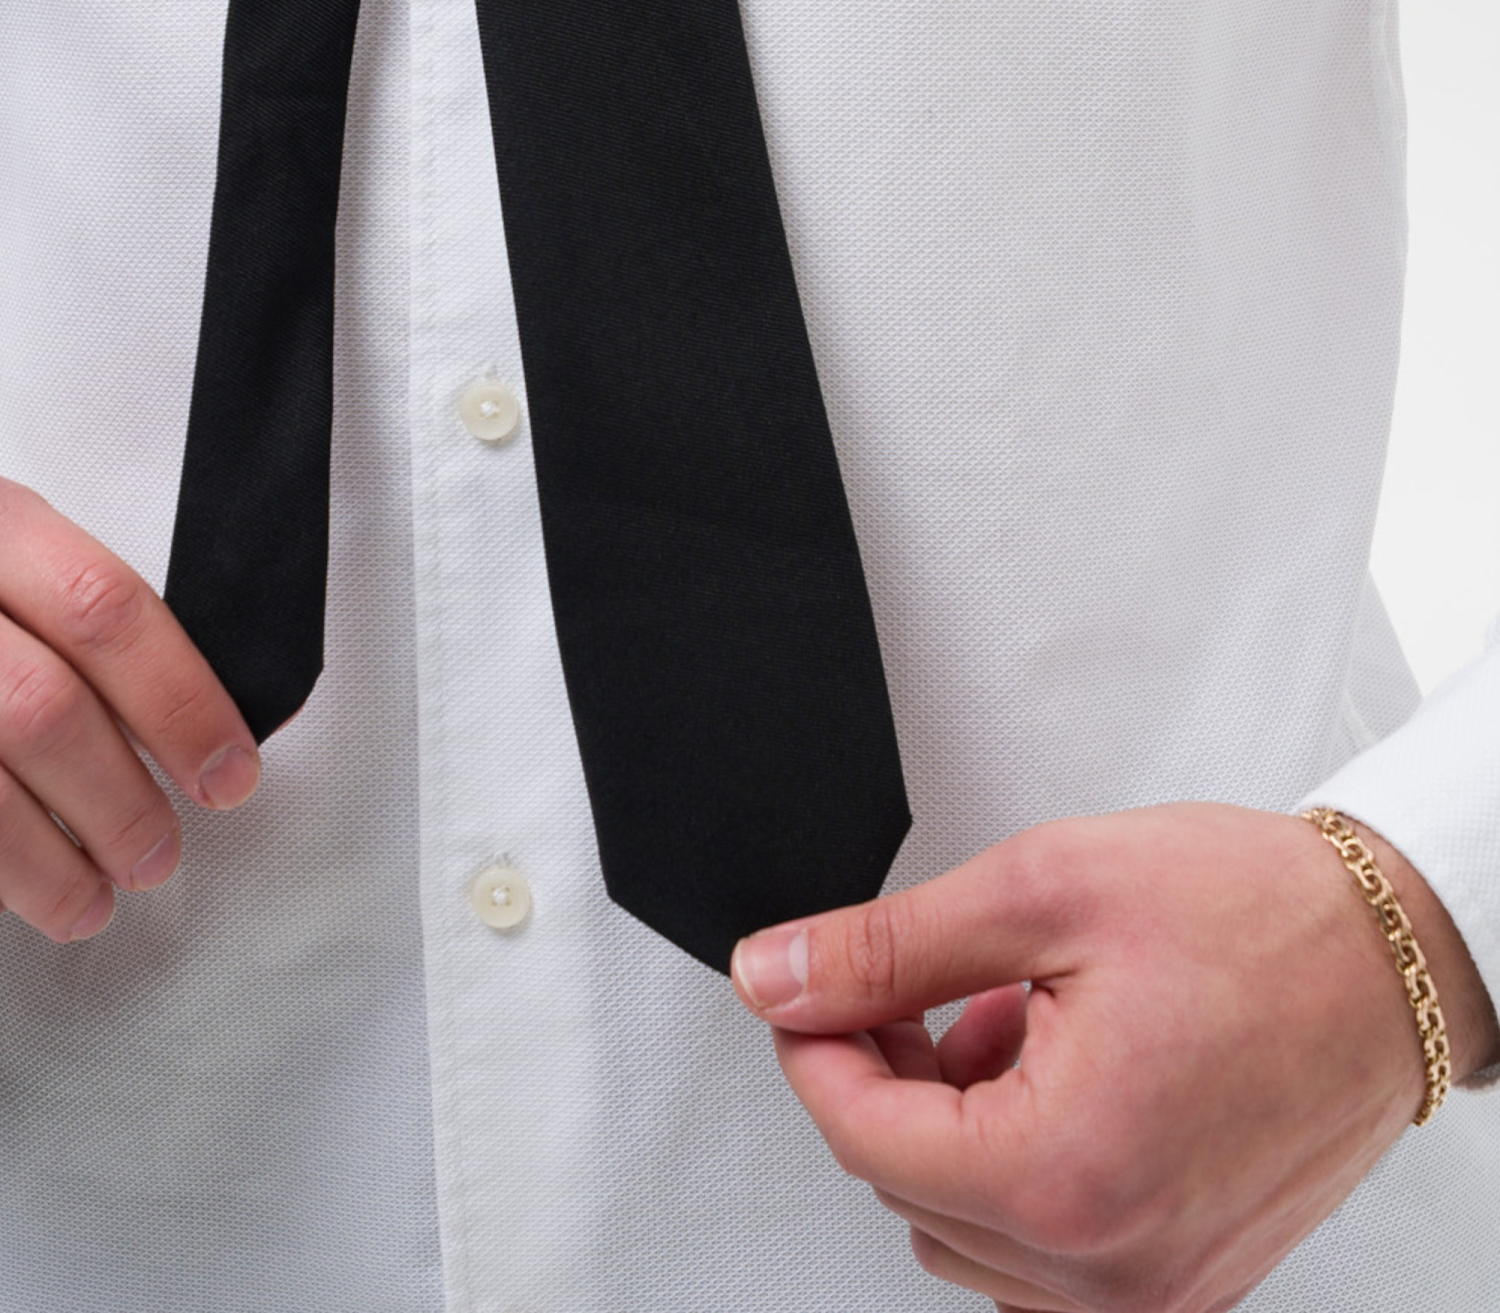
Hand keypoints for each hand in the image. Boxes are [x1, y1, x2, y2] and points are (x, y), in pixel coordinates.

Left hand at [730, 802, 1499, 1312]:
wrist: (1390, 953)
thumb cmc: (1254, 916)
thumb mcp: (1039, 891)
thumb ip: (886, 949)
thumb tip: (775, 977)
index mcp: (1069, 1174)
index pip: (861, 1139)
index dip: (814, 1042)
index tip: (810, 980)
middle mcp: (1116, 1266)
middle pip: (908, 1190)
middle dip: (889, 1077)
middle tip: (927, 978)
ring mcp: (1158, 1289)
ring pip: (968, 1231)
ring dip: (957, 1125)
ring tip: (1013, 1017)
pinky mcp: (1188, 1280)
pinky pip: (1046, 1253)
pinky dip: (1024, 1165)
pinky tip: (1060, 1069)